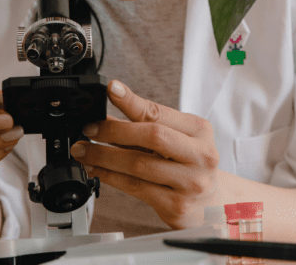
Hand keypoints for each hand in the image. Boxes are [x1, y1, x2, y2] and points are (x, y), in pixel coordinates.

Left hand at [72, 80, 219, 228]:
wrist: (211, 203)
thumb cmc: (189, 166)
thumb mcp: (177, 139)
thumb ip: (145, 126)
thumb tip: (106, 114)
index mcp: (200, 131)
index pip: (160, 112)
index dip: (132, 101)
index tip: (111, 90)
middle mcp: (200, 155)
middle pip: (152, 136)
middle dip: (114, 131)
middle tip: (89, 129)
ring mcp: (190, 182)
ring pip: (138, 165)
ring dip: (104, 156)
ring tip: (83, 152)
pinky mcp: (177, 205)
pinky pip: (135, 187)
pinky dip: (110, 176)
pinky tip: (97, 170)